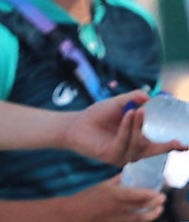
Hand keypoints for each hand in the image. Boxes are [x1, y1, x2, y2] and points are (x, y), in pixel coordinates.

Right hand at [60, 176, 165, 221]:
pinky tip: (145, 216)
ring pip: (140, 217)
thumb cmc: (86, 195)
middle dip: (154, 203)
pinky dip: (141, 219)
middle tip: (162, 198)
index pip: (137, 195)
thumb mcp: (101, 185)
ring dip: (152, 213)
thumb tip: (126, 174)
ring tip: (159, 209)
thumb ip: (115, 180)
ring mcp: (119, 218)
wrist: (76, 212)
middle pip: (141, 206)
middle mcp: (119, 207)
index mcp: (114, 194)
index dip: (150, 195)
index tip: (160, 193)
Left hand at [65, 91, 187, 167]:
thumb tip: (147, 96)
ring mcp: (123, 156)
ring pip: (137, 144)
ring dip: (138, 126)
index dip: (173, 146)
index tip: (186, 144)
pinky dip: (126, 129)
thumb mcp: (116, 105)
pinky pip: (123, 143)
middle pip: (153, 150)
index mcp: (138, 142)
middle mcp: (134, 152)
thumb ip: (131, 100)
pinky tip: (126, 116)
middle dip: (165, 146)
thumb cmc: (96, 116)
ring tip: (137, 110)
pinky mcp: (111, 157)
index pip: (159, 146)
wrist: (74, 124)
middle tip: (178, 141)